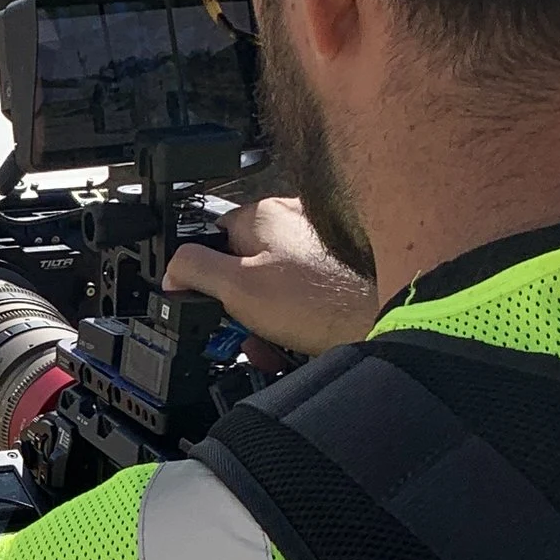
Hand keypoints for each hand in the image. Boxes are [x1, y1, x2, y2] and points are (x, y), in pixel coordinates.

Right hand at [164, 194, 377, 354]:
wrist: (389, 321)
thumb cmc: (320, 302)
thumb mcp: (237, 288)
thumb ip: (195, 271)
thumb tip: (171, 270)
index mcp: (265, 214)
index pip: (214, 236)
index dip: (206, 276)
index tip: (207, 303)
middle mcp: (297, 220)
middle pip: (248, 264)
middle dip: (240, 305)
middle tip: (243, 333)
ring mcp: (323, 246)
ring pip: (277, 284)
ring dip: (267, 318)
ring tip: (273, 345)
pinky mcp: (344, 272)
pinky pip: (305, 295)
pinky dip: (296, 319)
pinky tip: (299, 342)